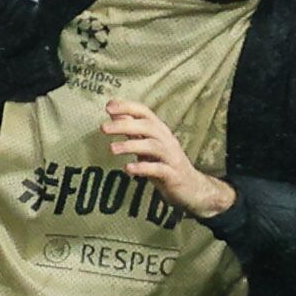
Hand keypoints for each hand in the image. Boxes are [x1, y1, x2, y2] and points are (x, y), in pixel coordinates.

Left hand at [102, 98, 230, 218]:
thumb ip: (133, 130)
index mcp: (159, 130)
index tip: (108, 106)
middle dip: (124, 125)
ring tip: (112, 149)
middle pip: (147, 126)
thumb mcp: (148, 144)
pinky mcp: (173, 175)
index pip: (144, 112)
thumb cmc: (165, 163)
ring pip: (152, 146)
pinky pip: (158, 169)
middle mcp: (166, 140)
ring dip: (131, 145)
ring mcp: (171, 157)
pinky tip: (128, 169)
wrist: (192, 188)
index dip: (127, 107)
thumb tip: (115, 114)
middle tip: (103, 128)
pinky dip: (143, 167)